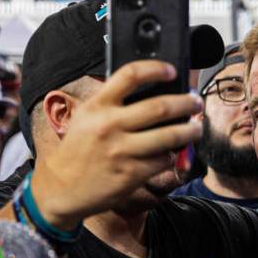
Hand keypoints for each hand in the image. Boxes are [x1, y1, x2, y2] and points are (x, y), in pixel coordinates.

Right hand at [31, 61, 201, 226]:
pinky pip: (163, 160)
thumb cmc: (76, 151)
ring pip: (169, 136)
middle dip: (186, 103)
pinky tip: (172, 153)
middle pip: (160, 106)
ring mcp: (122, 151)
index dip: (156, 69)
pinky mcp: (131, 174)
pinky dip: (171, 156)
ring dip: (190, 130)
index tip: (172, 71)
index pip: (130, 75)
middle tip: (195, 102)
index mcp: (97, 106)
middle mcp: (110, 125)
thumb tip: (149, 93)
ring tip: (196, 127)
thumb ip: (110, 104)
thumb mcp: (86, 118)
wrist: (60, 188)